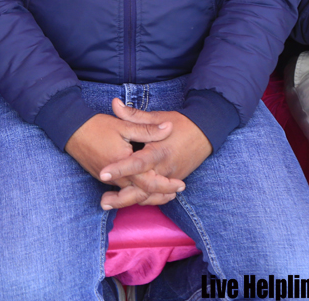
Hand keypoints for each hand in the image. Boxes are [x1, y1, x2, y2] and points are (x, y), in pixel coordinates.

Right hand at [65, 109, 182, 208]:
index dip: (166, 185)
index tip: (180, 184)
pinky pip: (123, 190)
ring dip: (149, 196)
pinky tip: (144, 188)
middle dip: (160, 195)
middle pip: (142, 194)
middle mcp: (116, 177)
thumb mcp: (124, 125)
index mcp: (124, 163)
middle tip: (176, 192)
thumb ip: (148, 129)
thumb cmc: (96, 126)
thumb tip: (169, 127)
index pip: (149, 182)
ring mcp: (109, 179)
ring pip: (132, 195)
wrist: (70, 131)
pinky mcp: (104, 178)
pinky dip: (136, 192)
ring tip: (166, 194)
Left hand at [95, 99, 212, 209]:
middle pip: (143, 188)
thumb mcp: (157, 116)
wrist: (205, 132)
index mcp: (159, 151)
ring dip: (130, 202)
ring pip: (150, 196)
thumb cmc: (180, 123)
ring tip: (109, 205)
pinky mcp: (173, 181)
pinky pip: (157, 195)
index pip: (137, 163)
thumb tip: (114, 103)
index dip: (120, 169)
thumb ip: (134, 114)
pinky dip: (144, 200)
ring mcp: (171, 178)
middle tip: (103, 202)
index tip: (103, 174)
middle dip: (122, 197)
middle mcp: (165, 168)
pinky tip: (128, 201)